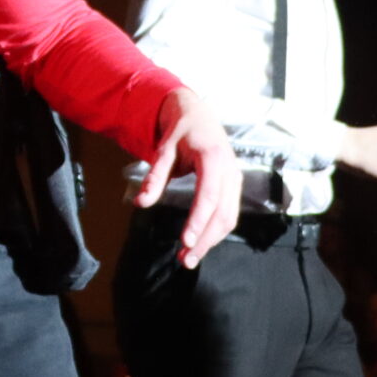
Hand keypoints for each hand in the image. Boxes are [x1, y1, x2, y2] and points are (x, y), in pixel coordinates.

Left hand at [135, 88, 239, 267]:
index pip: (208, 196)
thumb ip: (154, 177)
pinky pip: (230, 213)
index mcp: (212, 158)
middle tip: (185, 260)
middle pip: (222, 213)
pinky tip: (201, 242)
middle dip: (205, 240)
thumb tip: (141, 203)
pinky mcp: (234, 186)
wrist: (199, 115)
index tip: (186, 242)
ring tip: (190, 257)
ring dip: (211, 241)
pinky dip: (217, 232)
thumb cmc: (180, 132)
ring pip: (229, 218)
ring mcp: (235, 179)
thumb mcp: (163, 150)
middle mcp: (230, 170)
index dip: (198, 221)